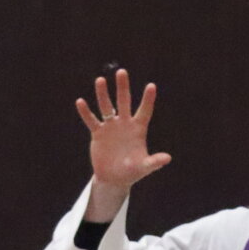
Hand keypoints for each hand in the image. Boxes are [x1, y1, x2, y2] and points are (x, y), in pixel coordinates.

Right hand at [76, 68, 169, 220]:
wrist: (114, 178)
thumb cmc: (132, 171)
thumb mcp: (144, 167)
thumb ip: (154, 162)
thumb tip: (167, 158)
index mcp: (138, 129)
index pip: (144, 111)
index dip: (148, 99)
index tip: (151, 86)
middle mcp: (124, 124)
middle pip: (124, 101)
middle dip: (122, 87)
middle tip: (121, 72)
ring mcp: (110, 127)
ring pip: (106, 106)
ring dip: (103, 94)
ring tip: (100, 80)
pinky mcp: (98, 133)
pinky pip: (91, 120)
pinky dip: (86, 112)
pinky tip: (81, 102)